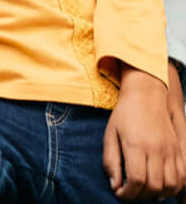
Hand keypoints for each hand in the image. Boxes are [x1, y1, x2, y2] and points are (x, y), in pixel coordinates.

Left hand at [103, 65, 185, 199]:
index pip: (137, 180)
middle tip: (132, 193)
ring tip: (145, 191)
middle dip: (141, 196)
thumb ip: (111, 160)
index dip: (129, 193)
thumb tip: (115, 185)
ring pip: (171, 185)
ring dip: (158, 194)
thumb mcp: (110, 134)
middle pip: (155, 186)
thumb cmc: (125, 114)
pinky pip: (183, 176)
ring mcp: (170, 150)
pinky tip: (162, 187)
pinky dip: (175, 188)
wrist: (146, 95)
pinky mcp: (179, 150)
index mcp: (136, 144)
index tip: (120, 193)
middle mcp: (156, 149)